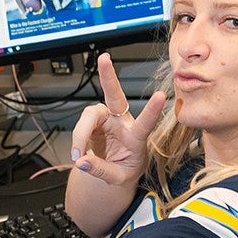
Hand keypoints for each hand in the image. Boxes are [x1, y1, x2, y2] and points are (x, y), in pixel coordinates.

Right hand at [71, 52, 165, 185]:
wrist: (118, 169)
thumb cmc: (125, 169)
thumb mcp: (118, 178)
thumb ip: (100, 170)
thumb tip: (81, 162)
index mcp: (136, 137)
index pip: (145, 123)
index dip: (152, 110)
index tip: (160, 96)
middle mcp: (122, 122)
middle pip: (115, 96)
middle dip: (108, 77)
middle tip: (104, 59)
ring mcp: (106, 120)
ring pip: (90, 114)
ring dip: (80, 133)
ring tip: (77, 155)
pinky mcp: (93, 122)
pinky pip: (80, 125)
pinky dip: (76, 140)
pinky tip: (78, 154)